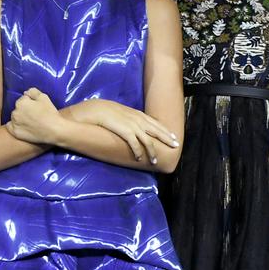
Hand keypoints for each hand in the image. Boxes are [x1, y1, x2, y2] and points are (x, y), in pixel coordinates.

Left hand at [7, 88, 60, 144]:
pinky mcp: (15, 133)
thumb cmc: (50, 113)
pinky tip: (23, 127)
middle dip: (24, 110)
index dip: (31, 103)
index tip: (37, 108)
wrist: (55, 131)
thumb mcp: (44, 97)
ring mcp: (14, 123)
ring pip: (14, 117)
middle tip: (35, 115)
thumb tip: (25, 93)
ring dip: (20, 118)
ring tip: (31, 122)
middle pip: (18, 108)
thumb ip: (32, 91)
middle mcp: (15, 112)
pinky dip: (15, 126)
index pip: (23, 99)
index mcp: (20, 103)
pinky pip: (10, 127)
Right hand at [64, 101, 178, 163]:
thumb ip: (126, 117)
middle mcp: (136, 118)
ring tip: (155, 160)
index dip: (164, 130)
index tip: (172, 136)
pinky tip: (140, 158)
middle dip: (166, 138)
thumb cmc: (101, 110)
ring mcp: (131, 124)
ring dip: (152, 151)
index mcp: (135, 113)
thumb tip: (129, 125)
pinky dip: (139, 151)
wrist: (92, 109)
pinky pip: (135, 143)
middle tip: (175, 146)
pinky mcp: (124, 131)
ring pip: (148, 139)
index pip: (154, 122)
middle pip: (156, 129)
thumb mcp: (117, 112)